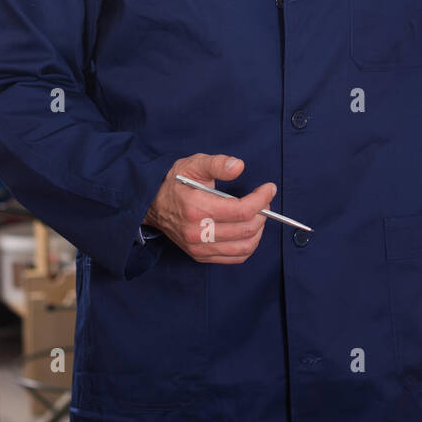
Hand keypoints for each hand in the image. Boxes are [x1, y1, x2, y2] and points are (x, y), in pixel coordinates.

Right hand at [144, 153, 276, 263]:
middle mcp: (197, 232)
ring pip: (244, 247)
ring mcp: (199, 247)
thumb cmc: (175, 182)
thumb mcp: (194, 164)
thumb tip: (239, 166)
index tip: (269, 188)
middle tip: (264, 201)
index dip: (261, 199)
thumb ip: (217, 163)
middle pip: (246, 230)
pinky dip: (249, 245)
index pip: (241, 211)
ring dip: (259, 231)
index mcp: (196, 208)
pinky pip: (235, 258)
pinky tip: (249, 230)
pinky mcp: (200, 255)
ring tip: (258, 215)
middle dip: (263, 214)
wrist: (152, 204)